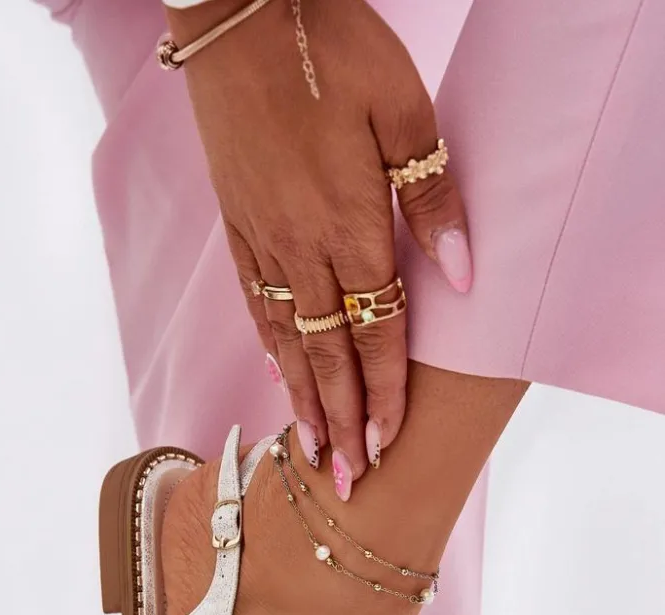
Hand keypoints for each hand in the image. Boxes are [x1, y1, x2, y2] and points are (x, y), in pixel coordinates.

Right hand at [166, 0, 470, 498]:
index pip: (373, 331)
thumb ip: (431, 197)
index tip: (385, 445)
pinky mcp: (238, 224)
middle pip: (325, 354)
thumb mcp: (403, 108)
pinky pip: (255, 301)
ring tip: (308, 450)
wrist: (239, 13)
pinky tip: (276, 373)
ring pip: (285, 338)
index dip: (380, 393)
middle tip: (344, 482)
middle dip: (338, 422)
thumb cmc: (330, 50)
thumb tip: (462, 274)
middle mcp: (301, 247)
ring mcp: (263, 239)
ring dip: (300, 399)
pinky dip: (269, 346)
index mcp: (348, 224)